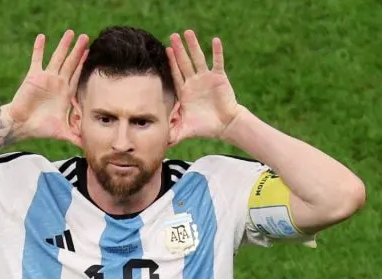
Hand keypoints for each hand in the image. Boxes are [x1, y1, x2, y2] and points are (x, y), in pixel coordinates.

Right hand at [5, 30, 88, 146]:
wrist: (21, 125)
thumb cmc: (40, 128)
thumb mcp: (62, 132)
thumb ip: (76, 137)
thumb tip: (89, 148)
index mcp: (65, 93)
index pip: (77, 75)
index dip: (84, 64)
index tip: (92, 52)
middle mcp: (57, 83)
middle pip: (71, 63)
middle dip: (78, 50)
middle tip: (86, 36)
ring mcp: (46, 78)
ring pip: (57, 58)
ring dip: (63, 45)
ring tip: (70, 32)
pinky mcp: (34, 76)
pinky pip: (37, 59)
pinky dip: (39, 48)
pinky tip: (42, 37)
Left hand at [166, 30, 244, 144]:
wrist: (224, 126)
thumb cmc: (204, 127)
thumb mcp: (185, 130)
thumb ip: (171, 134)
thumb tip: (157, 143)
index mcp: (185, 91)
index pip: (176, 74)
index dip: (171, 62)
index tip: (165, 50)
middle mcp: (194, 82)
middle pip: (184, 62)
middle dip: (178, 49)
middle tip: (173, 35)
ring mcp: (206, 78)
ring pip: (199, 58)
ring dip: (194, 46)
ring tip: (188, 32)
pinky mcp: (219, 78)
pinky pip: (217, 62)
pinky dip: (216, 52)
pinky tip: (214, 40)